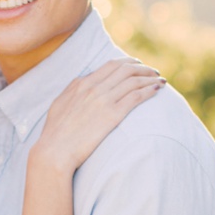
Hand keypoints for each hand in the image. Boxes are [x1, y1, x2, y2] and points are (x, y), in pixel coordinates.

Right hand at [33, 58, 164, 173]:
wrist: (55, 150)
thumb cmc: (55, 133)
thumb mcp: (60, 104)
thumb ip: (73, 91)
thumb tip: (82, 83)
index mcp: (81, 83)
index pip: (111, 65)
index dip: (128, 63)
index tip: (137, 66)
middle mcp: (93, 87)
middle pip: (125, 69)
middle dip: (142, 68)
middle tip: (152, 72)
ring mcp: (103, 100)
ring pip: (133, 80)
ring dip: (150, 78)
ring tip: (160, 81)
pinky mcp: (112, 115)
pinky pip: (136, 96)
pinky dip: (149, 90)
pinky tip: (157, 90)